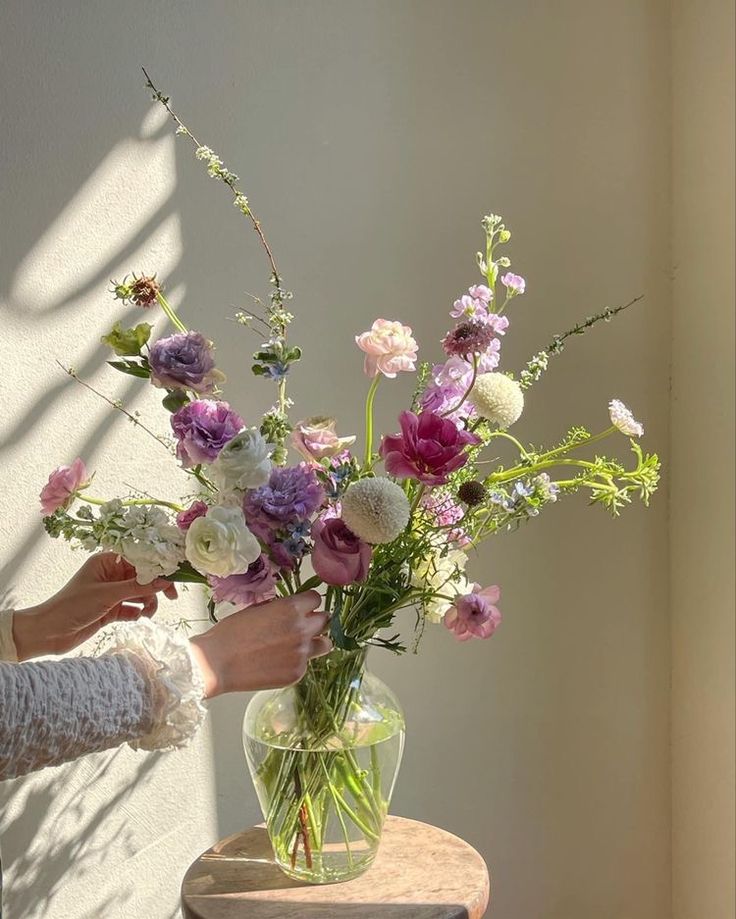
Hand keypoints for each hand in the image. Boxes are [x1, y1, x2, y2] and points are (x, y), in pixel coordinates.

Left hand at [12, 553, 177, 659]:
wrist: (49, 633)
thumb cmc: (71, 606)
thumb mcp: (107, 595)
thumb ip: (137, 587)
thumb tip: (164, 579)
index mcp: (106, 563)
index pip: (138, 558)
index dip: (156, 564)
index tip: (173, 572)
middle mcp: (110, 576)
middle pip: (142, 576)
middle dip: (156, 586)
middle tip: (171, 596)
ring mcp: (111, 594)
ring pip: (140, 594)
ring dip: (148, 603)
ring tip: (147, 614)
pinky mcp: (111, 610)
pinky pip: (133, 608)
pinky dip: (138, 613)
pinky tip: (139, 619)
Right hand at [189, 590, 331, 697]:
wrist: (217, 663)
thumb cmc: (231, 632)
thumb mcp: (257, 609)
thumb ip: (280, 609)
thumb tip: (291, 610)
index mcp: (291, 608)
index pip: (316, 598)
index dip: (309, 602)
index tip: (304, 606)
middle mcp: (302, 629)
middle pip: (325, 620)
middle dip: (315, 621)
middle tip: (303, 625)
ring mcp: (302, 653)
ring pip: (325, 644)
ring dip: (316, 641)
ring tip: (300, 645)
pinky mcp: (297, 673)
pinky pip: (306, 664)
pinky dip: (297, 661)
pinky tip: (279, 662)